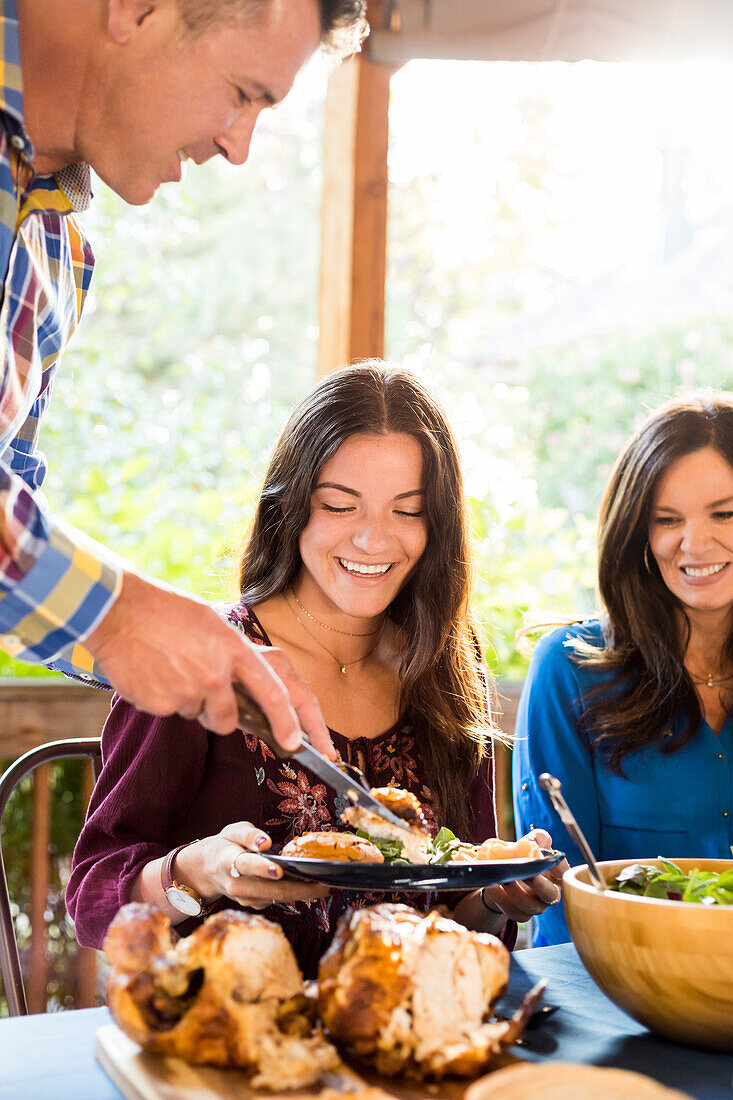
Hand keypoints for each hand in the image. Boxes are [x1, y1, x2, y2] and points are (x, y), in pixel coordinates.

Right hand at [85, 571, 334, 753]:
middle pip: (232, 720)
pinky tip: (153, 673)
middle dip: (239, 723)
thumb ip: (233, 657)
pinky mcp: (161, 704)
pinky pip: (172, 712)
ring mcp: (188, 691)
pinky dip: (165, 699)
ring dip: (191, 704)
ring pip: (200, 716)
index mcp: (234, 649)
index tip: (297, 741)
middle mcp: (216, 673)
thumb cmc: (166, 612)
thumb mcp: (212, 625)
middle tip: (249, 722)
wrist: (117, 610)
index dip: (290, 721)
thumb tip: (251, 690)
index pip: (274, 691)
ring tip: (172, 669)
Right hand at [179, 823, 330, 909]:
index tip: (279, 870)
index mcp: (228, 861)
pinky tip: (314, 888)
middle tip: (326, 884)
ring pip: (276, 898)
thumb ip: (249, 834)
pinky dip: (296, 895)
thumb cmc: (225, 846)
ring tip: (328, 887)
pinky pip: (276, 901)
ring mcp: (244, 898)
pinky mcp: (252, 905)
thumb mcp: (233, 831)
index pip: (245, 865)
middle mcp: (236, 884)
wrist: (207, 870)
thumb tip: (265, 842)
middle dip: (299, 888)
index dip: (262, 868)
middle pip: (269, 889)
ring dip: (303, 894)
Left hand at [480, 829, 569, 922]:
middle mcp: (549, 893)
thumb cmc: (523, 856)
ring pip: (529, 905)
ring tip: (504, 878)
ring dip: (516, 892)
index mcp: (556, 875)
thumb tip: (534, 840)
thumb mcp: (531, 843)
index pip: (564, 873)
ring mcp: (535, 906)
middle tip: (526, 873)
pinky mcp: (519, 914)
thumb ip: (538, 838)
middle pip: (550, 894)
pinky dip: (501, 899)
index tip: (547, 858)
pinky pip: (512, 910)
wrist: (504, 874)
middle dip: (538, 884)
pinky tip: (492, 886)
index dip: (559, 867)